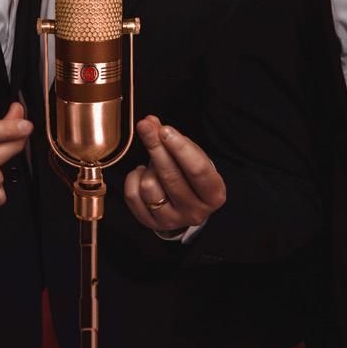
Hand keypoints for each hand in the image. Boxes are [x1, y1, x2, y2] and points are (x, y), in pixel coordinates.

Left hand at [123, 115, 225, 235]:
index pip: (197, 170)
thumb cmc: (190, 175)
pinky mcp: (151, 224)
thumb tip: (151, 123)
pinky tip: (143, 173)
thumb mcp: (191, 155)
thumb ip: (172, 138)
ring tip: (153, 163)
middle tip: (146, 127)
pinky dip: (133, 178)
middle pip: (170, 176)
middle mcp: (195, 211)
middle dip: (156, 147)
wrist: (187, 203)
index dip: (180, 148)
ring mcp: (173, 220)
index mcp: (213, 194)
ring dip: (148, 167)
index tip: (165, 130)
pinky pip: (133, 196)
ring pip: (149, 186)